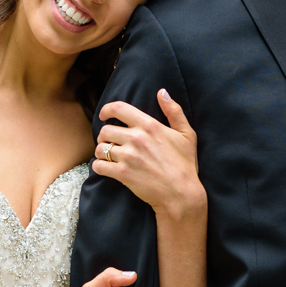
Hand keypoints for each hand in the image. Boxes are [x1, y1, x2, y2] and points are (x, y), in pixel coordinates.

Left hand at [93, 89, 203, 222]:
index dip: (106, 109)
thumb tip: (162, 92)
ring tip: (109, 156)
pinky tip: (106, 168)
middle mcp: (136, 138)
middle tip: (110, 142)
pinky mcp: (122, 174)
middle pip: (105, 130)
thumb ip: (174, 111)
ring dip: (101, 152)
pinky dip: (99, 166)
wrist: (181, 194)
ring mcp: (128, 156)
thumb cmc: (185, 164)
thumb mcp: (187, 134)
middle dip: (104, 136)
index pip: (118, 108)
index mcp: (149, 125)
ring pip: (100, 148)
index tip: (104, 115)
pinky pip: (98, 166)